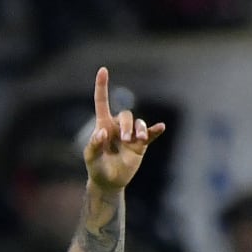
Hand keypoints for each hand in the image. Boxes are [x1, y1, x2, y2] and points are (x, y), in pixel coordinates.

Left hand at [84, 67, 165, 191]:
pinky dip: (155, 130)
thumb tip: (102, 132)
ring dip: (139, 130)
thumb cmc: (96, 167)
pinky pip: (150, 134)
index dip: (102, 86)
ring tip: (136, 141)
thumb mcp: (90, 157)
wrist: (108, 181)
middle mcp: (118, 127)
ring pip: (139, 123)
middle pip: (126, 115)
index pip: (102, 102)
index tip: (103, 70)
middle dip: (127, 125)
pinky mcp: (141, 145)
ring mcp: (130, 135)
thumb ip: (93, 144)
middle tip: (124, 139)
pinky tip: (161, 127)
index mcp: (103, 125)